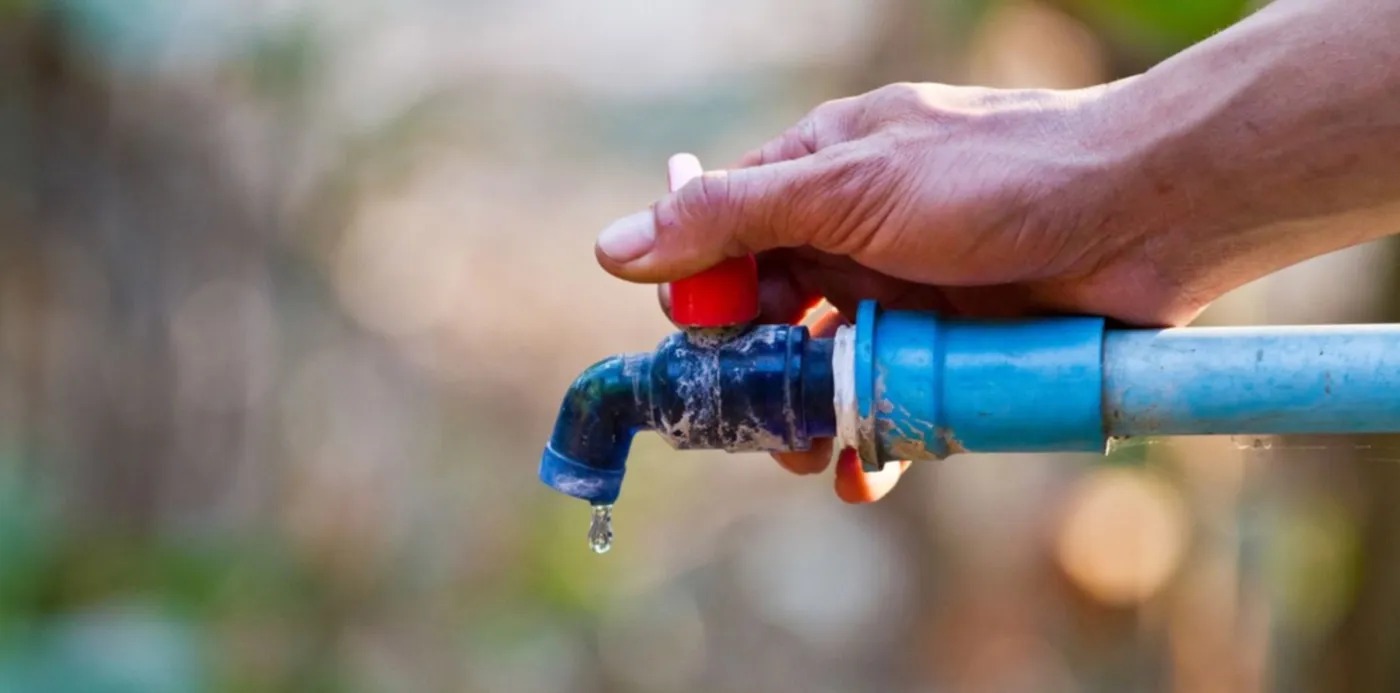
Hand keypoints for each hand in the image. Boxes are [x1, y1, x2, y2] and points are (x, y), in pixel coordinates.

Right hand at [595, 83, 1178, 502]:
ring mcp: (906, 291)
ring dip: (811, 418)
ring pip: (829, 368)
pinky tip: (867, 473)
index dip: (702, 297)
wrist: (1144, 209)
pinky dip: (876, 439)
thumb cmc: (995, 175)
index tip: (698, 350)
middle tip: (752, 427)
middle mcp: (855, 231)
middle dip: (755, 375)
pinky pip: (895, 401)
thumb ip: (732, 218)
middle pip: (770, 314)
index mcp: (819, 173)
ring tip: (811, 459)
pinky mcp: (953, 344)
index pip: (725, 236)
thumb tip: (615, 248)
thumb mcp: (848, 186)